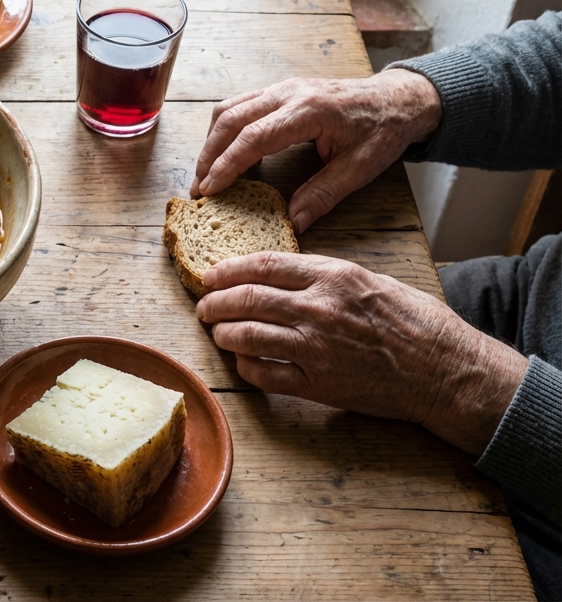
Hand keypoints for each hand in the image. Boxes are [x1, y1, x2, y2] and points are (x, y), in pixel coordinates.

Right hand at [192, 69, 441, 231]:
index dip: (226, 164)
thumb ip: (324, 194)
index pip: (253, 137)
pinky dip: (224, 131)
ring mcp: (281, 88)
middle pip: (230, 119)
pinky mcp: (279, 91)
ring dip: (212, 141)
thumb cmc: (383, 130)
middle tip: (199, 189)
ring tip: (207, 174)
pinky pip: (240, 106)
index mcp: (308, 110)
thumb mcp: (361, 167)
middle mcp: (288, 93)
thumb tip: (294, 222)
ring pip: (229, 109)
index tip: (210, 190)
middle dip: (208, 155)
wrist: (399, 98)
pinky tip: (226, 154)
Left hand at [196, 252, 527, 455]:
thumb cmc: (417, 322)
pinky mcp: (317, 384)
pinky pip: (262, 374)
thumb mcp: (372, 281)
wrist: (445, 371)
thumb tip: (281, 275)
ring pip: (245, 336)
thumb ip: (325, 276)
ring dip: (222, 332)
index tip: (212, 274)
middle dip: (214, 301)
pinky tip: (241, 360)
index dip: (229, 269)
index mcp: (334, 277)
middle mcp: (318, 309)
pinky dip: (244, 366)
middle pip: (245, 299)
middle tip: (204, 305)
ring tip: (217, 331)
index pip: (264, 265)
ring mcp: (314, 348)